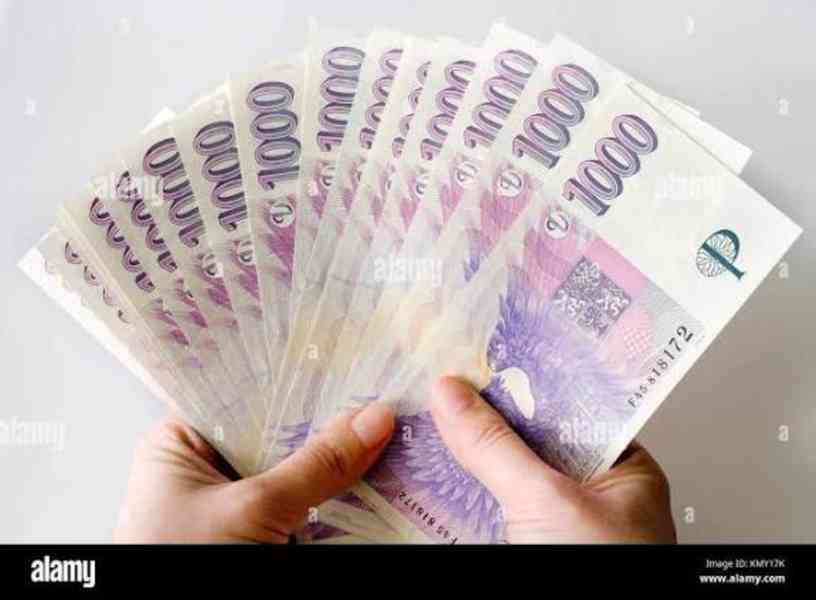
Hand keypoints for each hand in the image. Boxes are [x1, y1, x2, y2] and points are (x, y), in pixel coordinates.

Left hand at [114, 403, 394, 542]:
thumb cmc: (183, 563)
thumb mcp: (253, 510)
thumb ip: (315, 466)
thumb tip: (372, 420)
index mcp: (180, 443)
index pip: (246, 393)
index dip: (297, 380)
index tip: (349, 365)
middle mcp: (204, 468)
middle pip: (275, 432)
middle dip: (324, 422)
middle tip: (378, 398)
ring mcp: (232, 504)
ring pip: (291, 471)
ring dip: (332, 463)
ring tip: (384, 432)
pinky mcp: (255, 534)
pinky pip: (298, 506)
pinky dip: (328, 499)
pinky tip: (367, 481)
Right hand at [430, 376, 676, 542]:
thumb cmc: (604, 578)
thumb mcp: (548, 503)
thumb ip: (498, 448)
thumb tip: (453, 394)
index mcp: (622, 471)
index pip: (570, 406)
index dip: (524, 379)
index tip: (480, 354)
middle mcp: (591, 495)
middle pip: (531, 440)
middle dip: (486, 417)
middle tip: (441, 382)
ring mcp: (555, 524)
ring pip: (504, 476)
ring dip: (466, 456)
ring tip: (424, 418)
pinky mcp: (525, 544)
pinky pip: (489, 511)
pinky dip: (460, 495)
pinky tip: (430, 477)